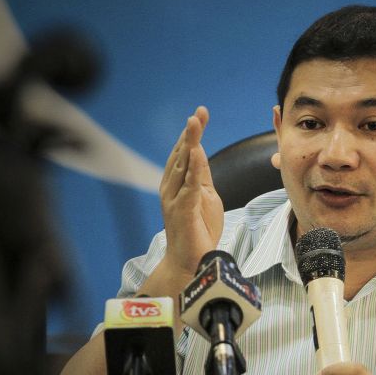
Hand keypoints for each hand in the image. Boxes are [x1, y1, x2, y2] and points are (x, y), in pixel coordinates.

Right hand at [158, 106, 223, 283]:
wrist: (192, 262)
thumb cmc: (199, 231)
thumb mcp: (205, 197)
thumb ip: (201, 176)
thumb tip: (201, 154)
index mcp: (177, 184)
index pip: (185, 153)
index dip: (192, 133)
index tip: (201, 114)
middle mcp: (171, 187)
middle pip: (181, 154)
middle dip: (191, 132)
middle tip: (199, 112)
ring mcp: (174, 198)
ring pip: (182, 165)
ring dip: (189, 143)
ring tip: (195, 123)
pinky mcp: (182, 210)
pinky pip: (189, 185)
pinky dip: (193, 168)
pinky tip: (198, 152)